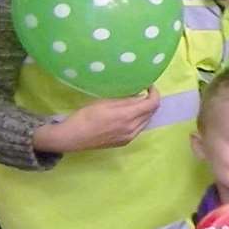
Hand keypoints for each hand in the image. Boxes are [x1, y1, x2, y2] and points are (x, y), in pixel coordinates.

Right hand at [32, 89, 160, 152]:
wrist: (74, 137)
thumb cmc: (86, 116)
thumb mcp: (105, 102)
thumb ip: (125, 100)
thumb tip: (140, 95)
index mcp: (128, 117)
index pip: (152, 104)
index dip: (154, 93)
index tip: (148, 85)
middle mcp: (132, 129)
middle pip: (151, 113)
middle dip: (150, 101)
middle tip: (143, 92)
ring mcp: (130, 137)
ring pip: (146, 122)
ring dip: (145, 111)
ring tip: (136, 102)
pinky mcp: (125, 142)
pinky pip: (139, 129)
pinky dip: (139, 120)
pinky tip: (130, 114)